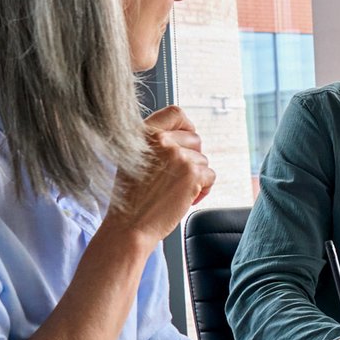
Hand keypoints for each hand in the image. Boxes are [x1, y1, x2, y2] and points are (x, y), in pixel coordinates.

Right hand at [106, 106, 214, 244]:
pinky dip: (203, 189)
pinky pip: (210, 176)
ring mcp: (177, 155)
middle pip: (195, 139)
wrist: (128, 226)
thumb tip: (186, 135)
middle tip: (178, 178)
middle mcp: (160, 140)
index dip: (186, 126)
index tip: (186, 141)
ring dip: (195, 177)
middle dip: (192, 158)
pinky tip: (184, 199)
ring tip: (176, 191)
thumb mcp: (133, 160)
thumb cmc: (131, 198)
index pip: (176, 113)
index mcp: (143, 133)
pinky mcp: (191, 173)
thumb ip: (155, 144)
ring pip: (203, 160)